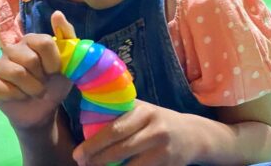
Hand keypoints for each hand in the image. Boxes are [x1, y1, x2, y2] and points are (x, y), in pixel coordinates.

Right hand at [0, 11, 73, 129]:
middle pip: (31, 60)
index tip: (56, 71)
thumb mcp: (69, 60)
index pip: (44, 42)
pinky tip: (21, 97)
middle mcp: (13, 48)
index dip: (53, 61)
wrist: (43, 109)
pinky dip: (18, 97)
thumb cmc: (55, 82)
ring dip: (33, 89)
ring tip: (35, 92)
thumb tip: (57, 13)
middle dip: (42, 78)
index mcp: (32, 40)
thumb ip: (67, 35)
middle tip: (44, 83)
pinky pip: (4, 88)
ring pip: (18, 73)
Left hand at [72, 100, 196, 165]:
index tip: (78, 152)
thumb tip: (87, 110)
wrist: (192, 135)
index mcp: (145, 112)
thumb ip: (120, 110)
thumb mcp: (143, 110)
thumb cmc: (158, 121)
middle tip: (81, 163)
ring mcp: (163, 151)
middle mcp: (155, 130)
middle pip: (120, 149)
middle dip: (96, 159)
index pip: (115, 129)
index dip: (94, 143)